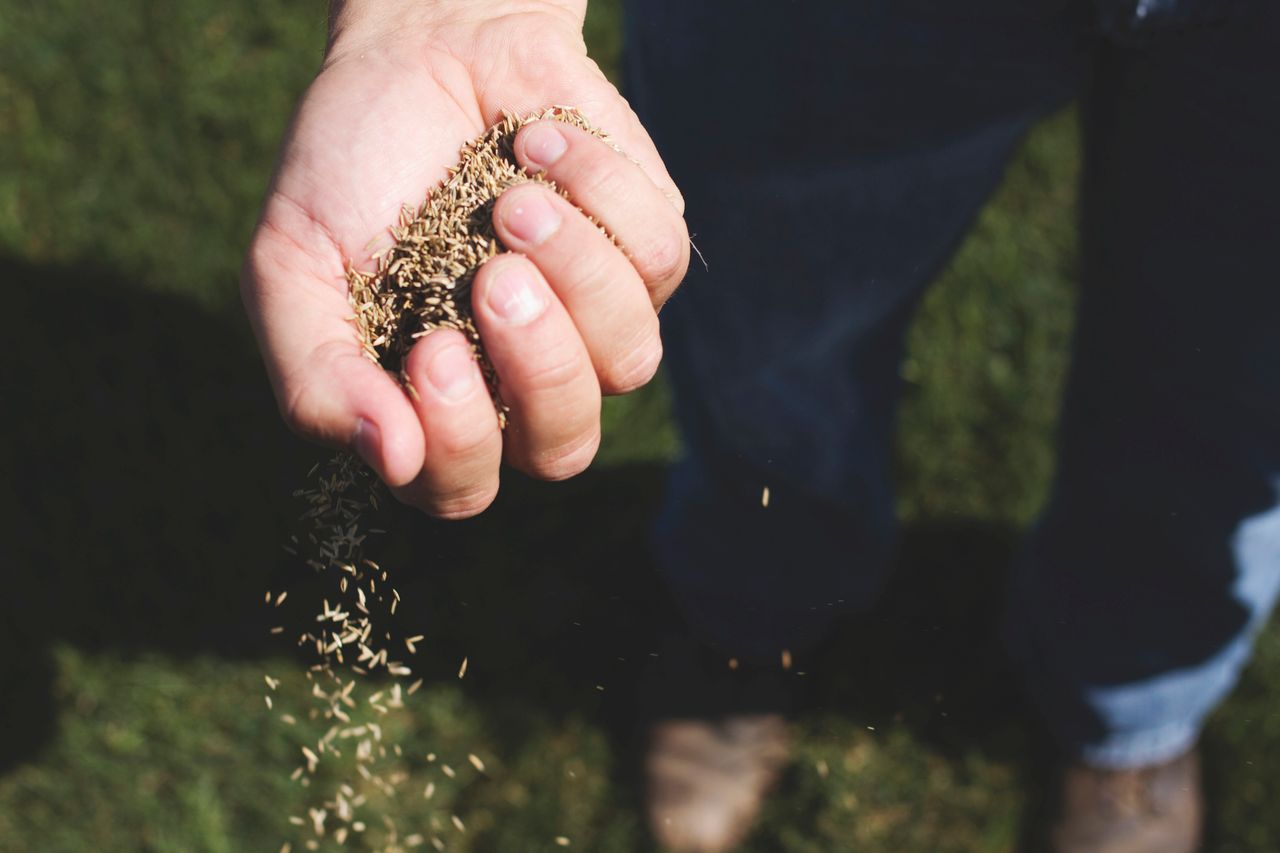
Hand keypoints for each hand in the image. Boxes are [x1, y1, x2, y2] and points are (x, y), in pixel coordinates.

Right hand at [242, 0, 688, 517]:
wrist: (421, 48)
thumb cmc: (350, 166)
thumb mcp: (290, 266)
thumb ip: (316, 374)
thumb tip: (390, 460)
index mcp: (438, 399)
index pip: (465, 486)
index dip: (461, 438)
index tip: (430, 347)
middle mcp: (523, 378)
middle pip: (565, 446)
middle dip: (538, 367)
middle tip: (494, 276)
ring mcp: (595, 321)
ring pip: (631, 361)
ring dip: (575, 271)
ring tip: (514, 198)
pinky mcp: (649, 252)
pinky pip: (660, 259)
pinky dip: (598, 190)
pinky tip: (539, 145)